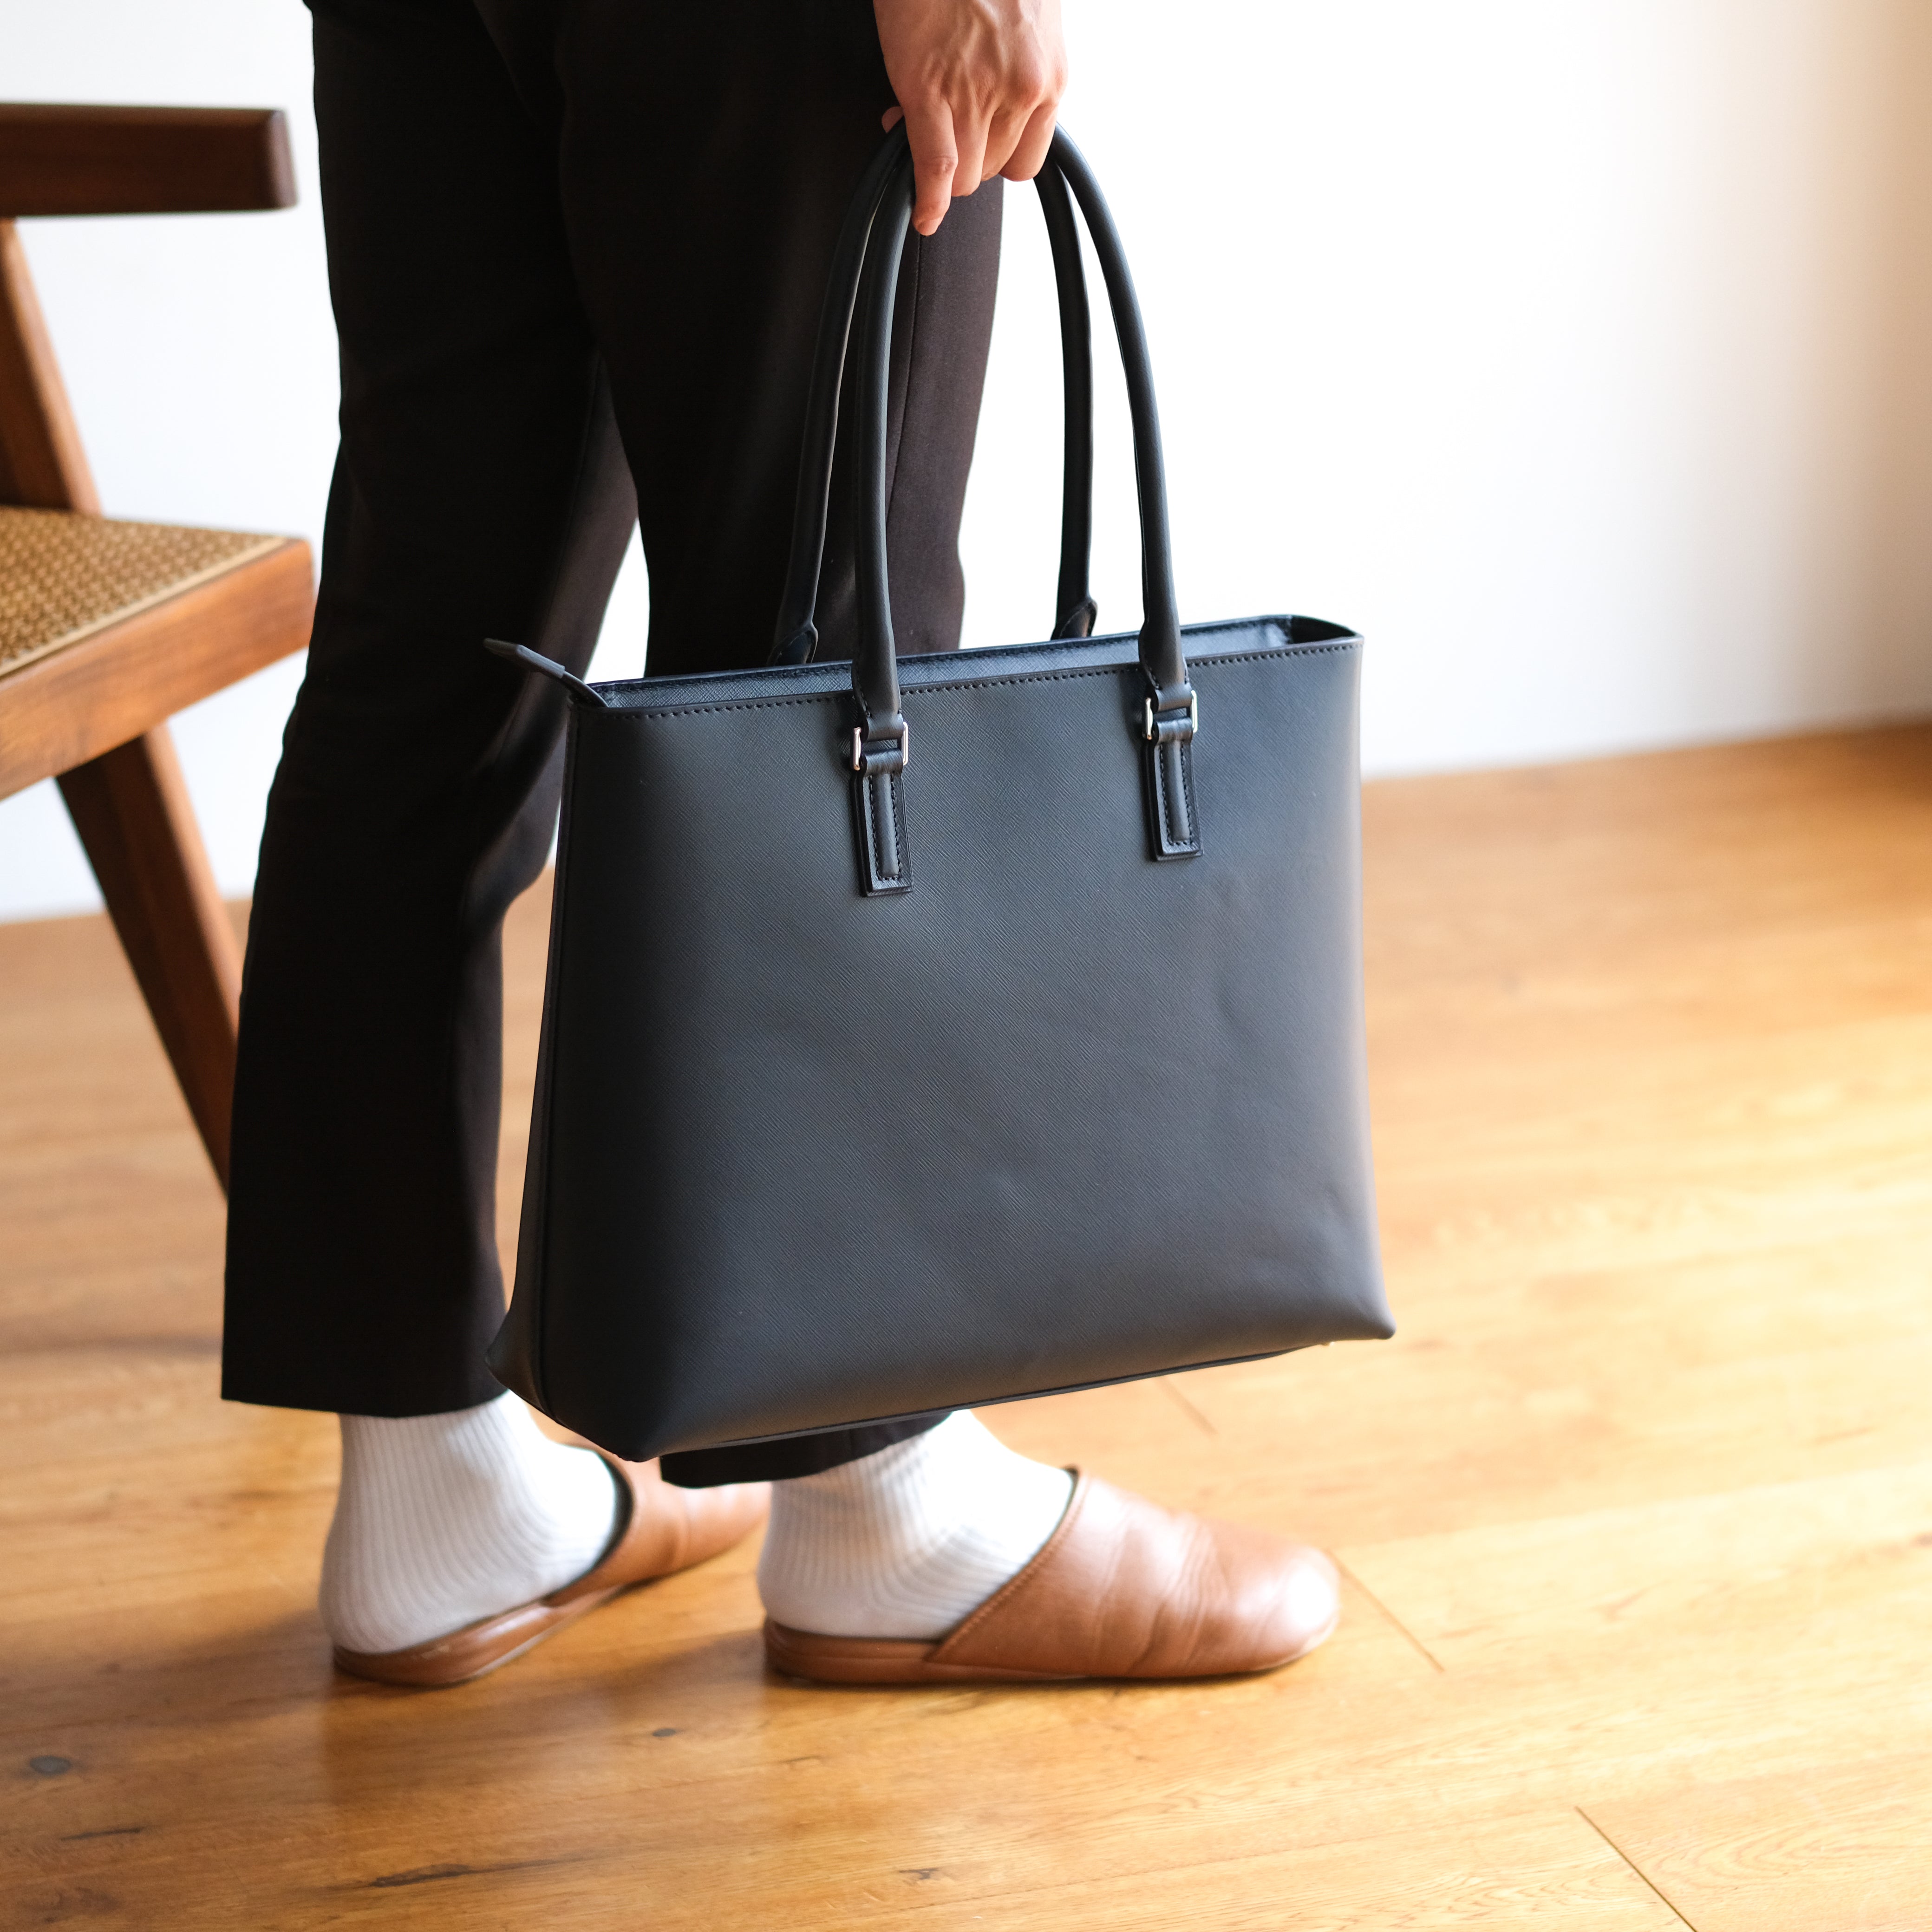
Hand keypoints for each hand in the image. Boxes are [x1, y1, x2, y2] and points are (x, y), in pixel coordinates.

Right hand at [873, 0, 1066, 235]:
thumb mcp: (1026, 24)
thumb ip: (1015, 71)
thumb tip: (985, 105)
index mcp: (1048, 78)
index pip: (1025, 160)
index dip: (993, 158)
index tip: (974, 145)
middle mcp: (1020, 92)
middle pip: (990, 171)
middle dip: (963, 157)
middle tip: (939, 126)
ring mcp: (976, 94)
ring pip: (961, 173)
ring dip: (938, 163)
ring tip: (917, 120)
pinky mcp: (929, 90)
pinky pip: (933, 166)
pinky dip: (926, 198)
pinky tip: (921, 212)